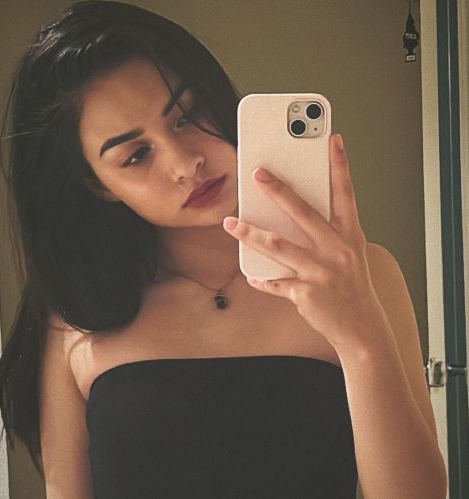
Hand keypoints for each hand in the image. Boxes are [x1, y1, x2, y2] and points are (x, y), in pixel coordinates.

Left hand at [223, 133, 387, 350]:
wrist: (362, 328)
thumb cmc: (352, 287)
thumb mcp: (348, 255)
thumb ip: (326, 235)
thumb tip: (290, 219)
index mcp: (349, 237)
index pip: (345, 194)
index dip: (340, 166)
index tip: (333, 139)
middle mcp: (337, 250)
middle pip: (303, 212)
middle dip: (278, 190)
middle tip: (257, 172)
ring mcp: (320, 272)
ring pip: (278, 246)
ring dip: (250, 233)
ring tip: (231, 223)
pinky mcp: (305, 293)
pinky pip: (274, 282)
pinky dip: (261, 279)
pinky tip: (252, 276)